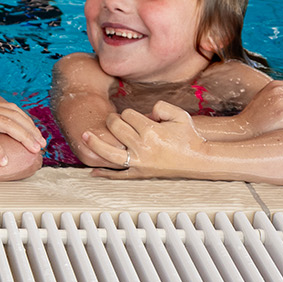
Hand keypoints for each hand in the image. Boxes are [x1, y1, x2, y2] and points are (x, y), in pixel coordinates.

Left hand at [82, 102, 206, 178]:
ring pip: (109, 152)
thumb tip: (146, 112)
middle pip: (116, 127)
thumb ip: (161, 106)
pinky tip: (93, 172)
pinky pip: (118, 175)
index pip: (128, 115)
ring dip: (94, 143)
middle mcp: (142, 147)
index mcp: (151, 131)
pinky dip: (105, 174)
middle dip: (113, 120)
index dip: (131, 113)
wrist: (198, 160)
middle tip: (115, 120)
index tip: (139, 117)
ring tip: (84, 136)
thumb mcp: (179, 115)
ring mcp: (139, 162)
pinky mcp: (139, 174)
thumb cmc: (188, 137)